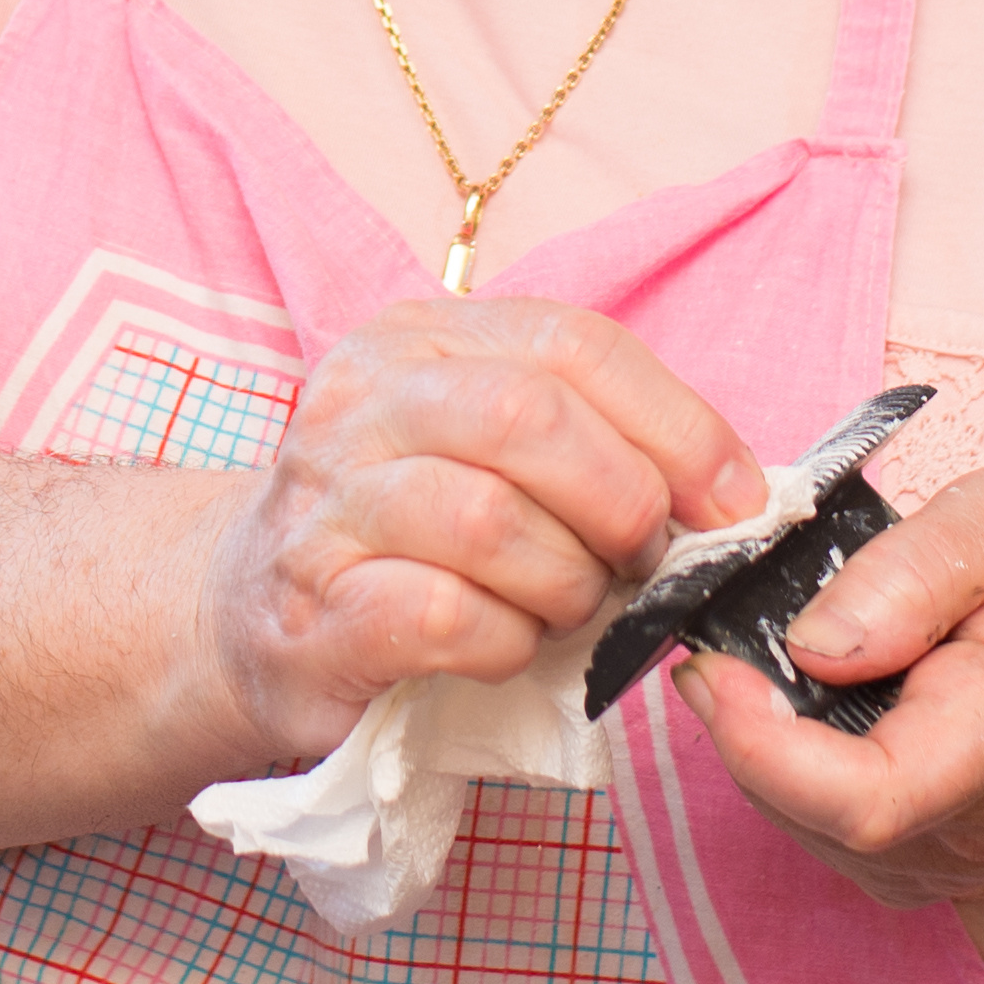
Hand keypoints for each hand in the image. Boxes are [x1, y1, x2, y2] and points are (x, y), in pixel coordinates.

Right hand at [191, 301, 761, 772]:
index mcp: (421, 337)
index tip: (734, 502)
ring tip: (564, 608)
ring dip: (565, 583)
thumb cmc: (406, 532)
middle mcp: (362, 400)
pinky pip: (443, 615)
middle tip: (641, 564)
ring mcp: (325, 502)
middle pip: (531, 418)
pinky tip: (503, 646)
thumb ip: (591, 440)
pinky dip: (505, 641)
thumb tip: (737, 491)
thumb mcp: (486, 448)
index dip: (677, 424)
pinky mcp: (312, 610)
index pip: (573, 343)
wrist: (246, 610)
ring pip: (488, 519)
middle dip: (622, 503)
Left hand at [674, 466, 983, 904]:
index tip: (713, 666)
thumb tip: (813, 643)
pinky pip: (824, 833)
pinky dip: (785, 771)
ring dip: (758, 747)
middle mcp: (980, 819)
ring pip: (806, 830)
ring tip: (761, 658)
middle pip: (817, 818)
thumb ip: (913, 571)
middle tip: (718, 634)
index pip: (869, 798)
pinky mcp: (928, 857)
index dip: (764, 747)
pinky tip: (797, 705)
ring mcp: (954, 853)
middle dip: (741, 728)